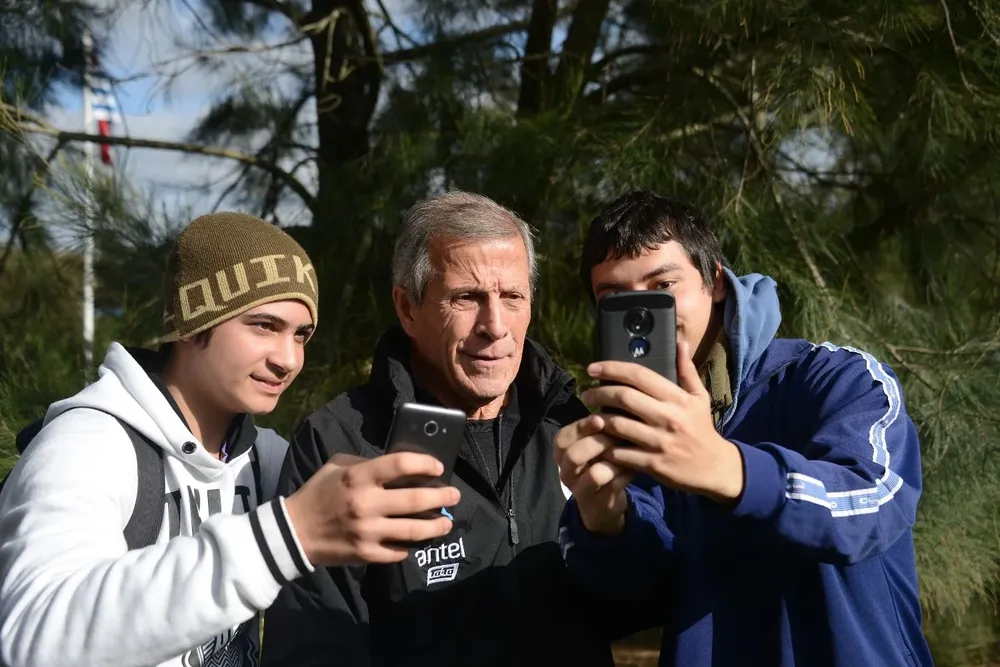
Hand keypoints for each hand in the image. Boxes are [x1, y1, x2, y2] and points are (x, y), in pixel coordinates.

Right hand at [284, 452, 460, 565]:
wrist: (294, 531)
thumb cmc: (319, 492)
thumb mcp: (338, 466)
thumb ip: (367, 463)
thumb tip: (400, 466)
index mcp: (358, 477)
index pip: (400, 464)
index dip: (424, 464)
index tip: (438, 468)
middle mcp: (366, 504)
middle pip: (415, 499)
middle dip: (441, 496)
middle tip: (454, 495)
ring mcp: (367, 531)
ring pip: (414, 530)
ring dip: (436, 526)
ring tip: (446, 522)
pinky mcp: (366, 554)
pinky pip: (399, 551)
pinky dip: (411, 545)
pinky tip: (418, 540)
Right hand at [553, 414, 634, 536]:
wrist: (603, 503)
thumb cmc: (601, 462)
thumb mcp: (595, 444)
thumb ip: (601, 426)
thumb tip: (617, 397)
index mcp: (562, 453)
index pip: (562, 438)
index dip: (581, 427)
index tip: (600, 418)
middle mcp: (566, 472)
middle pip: (573, 455)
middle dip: (597, 443)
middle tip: (618, 435)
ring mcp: (581, 490)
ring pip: (594, 474)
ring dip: (615, 460)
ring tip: (630, 450)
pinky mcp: (599, 504)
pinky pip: (614, 486)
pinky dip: (627, 474)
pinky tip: (637, 466)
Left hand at [581, 341, 744, 502]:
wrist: (715, 468)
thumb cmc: (702, 429)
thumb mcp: (699, 398)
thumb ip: (687, 371)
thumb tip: (680, 343)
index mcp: (678, 398)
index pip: (639, 375)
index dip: (612, 368)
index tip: (592, 368)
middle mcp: (668, 418)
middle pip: (623, 397)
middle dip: (598, 393)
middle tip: (587, 393)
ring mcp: (660, 442)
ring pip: (617, 425)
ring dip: (598, 419)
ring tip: (591, 416)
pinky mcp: (653, 464)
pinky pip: (620, 453)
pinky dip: (606, 447)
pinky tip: (601, 442)